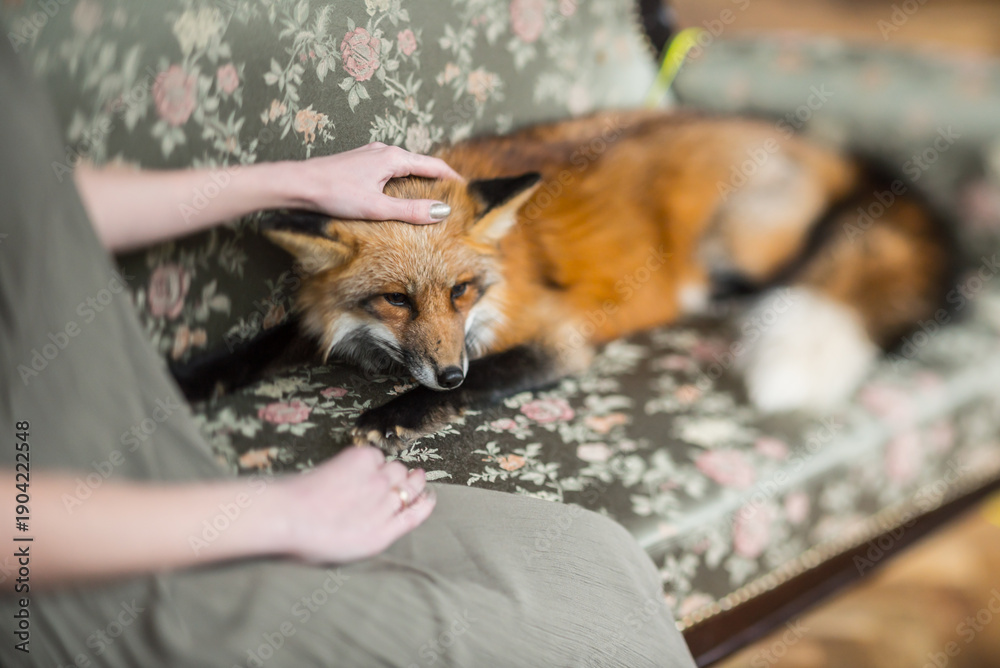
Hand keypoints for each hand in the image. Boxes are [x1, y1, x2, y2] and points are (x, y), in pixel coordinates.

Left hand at [274, 446, 434, 562]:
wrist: (284, 516)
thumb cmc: (307, 538)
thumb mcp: (350, 549)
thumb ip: (375, 532)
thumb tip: (389, 515)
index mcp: (383, 535)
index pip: (419, 512)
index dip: (426, 501)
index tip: (427, 494)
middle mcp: (386, 507)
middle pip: (413, 485)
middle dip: (413, 481)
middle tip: (407, 477)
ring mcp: (376, 482)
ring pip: (398, 468)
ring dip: (393, 470)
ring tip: (378, 473)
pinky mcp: (362, 460)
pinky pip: (377, 456)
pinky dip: (371, 460)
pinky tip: (356, 466)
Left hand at [294, 142, 462, 224]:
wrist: (297, 185)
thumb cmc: (334, 193)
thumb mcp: (377, 207)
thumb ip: (411, 211)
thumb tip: (441, 212)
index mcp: (393, 157)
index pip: (433, 165)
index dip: (452, 177)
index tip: (467, 190)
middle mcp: (384, 150)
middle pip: (420, 163)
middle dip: (438, 179)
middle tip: (452, 196)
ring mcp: (370, 154)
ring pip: (404, 166)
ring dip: (419, 179)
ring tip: (430, 197)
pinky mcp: (360, 163)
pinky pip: (390, 169)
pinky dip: (403, 180)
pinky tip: (399, 194)